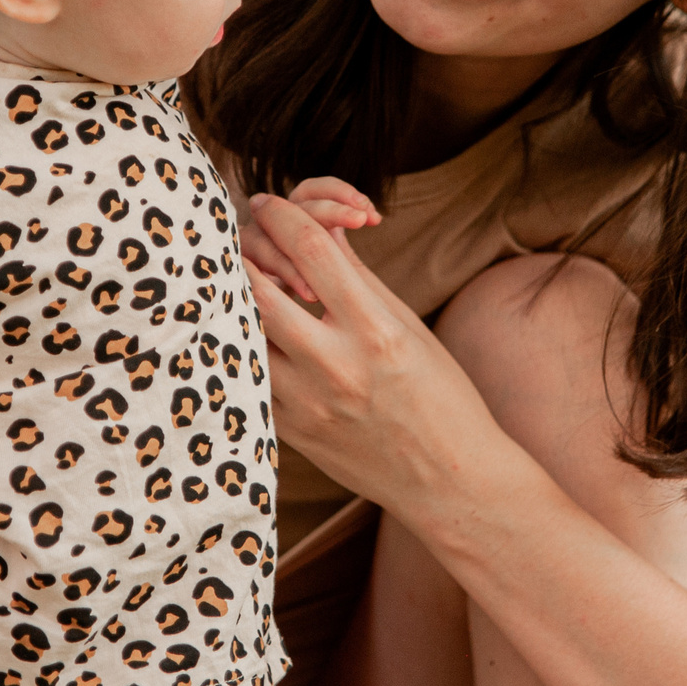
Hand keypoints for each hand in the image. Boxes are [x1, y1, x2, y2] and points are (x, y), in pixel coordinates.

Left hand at [241, 192, 504, 515]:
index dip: (282, 212)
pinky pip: (245, 371)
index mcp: (376, 332)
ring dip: (236, 292)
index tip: (270, 202)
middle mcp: (335, 368)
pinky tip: (250, 323)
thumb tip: (316, 227)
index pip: (310, 247)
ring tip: (245, 275)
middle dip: (246, 245)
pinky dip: (242, 338)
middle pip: (258, 283)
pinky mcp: (287, 431)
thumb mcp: (408, 326)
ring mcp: (304, 405)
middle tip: (247, 234)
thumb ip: (355, 276)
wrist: (450, 482)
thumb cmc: (441, 397)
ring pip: (239, 327)